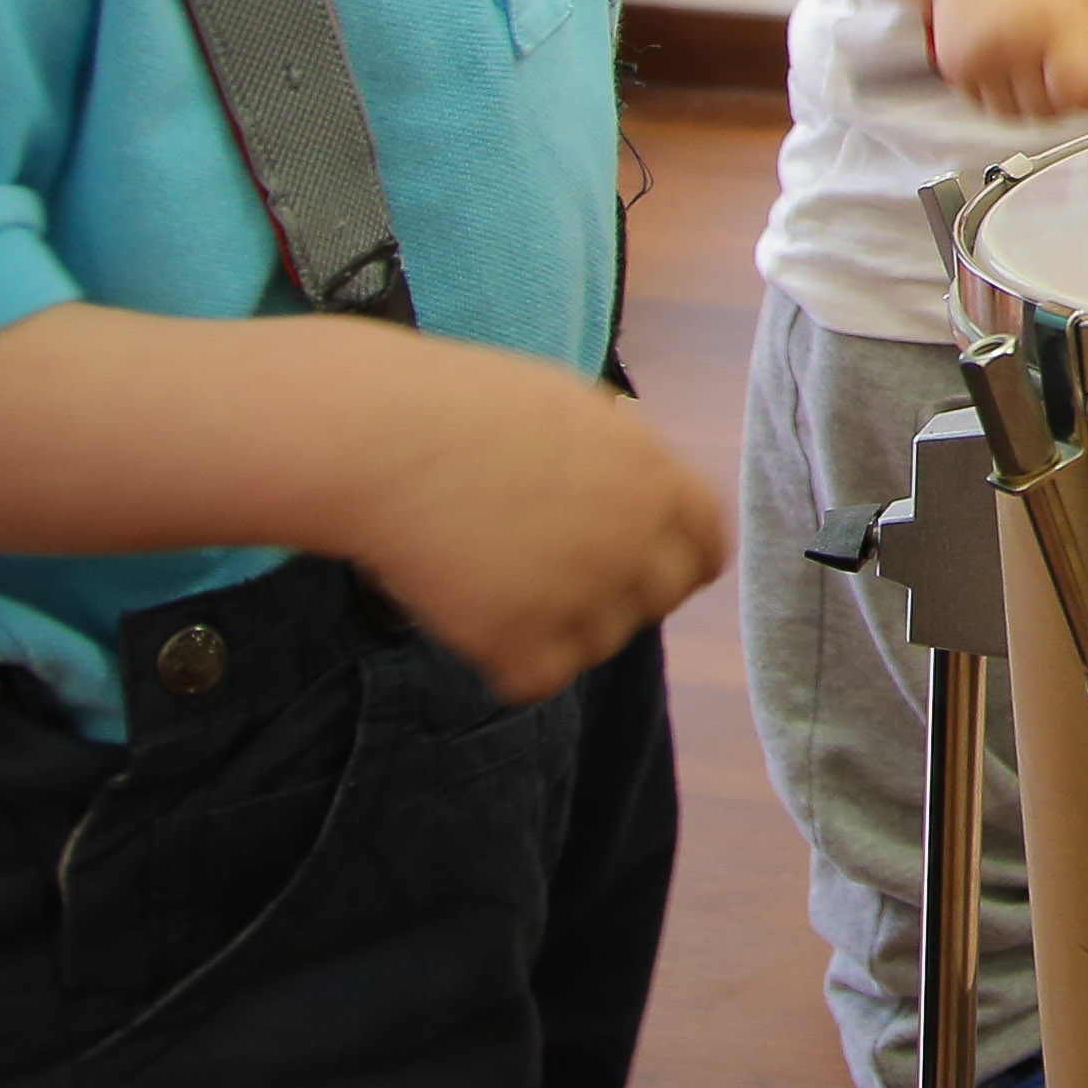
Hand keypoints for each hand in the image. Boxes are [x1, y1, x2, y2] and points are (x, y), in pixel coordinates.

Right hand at [333, 341, 727, 701]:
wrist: (379, 437)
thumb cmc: (460, 408)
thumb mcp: (571, 408)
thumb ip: (620, 459)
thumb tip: (643, 491)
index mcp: (652, 475)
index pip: (708, 540)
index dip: (685, 558)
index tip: (657, 571)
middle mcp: (630, 539)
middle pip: (662, 599)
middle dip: (626, 596)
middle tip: (563, 582)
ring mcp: (579, 592)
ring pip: (601, 644)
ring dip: (564, 629)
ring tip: (501, 585)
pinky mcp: (518, 638)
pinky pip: (540, 678)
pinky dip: (512, 665)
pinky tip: (479, 630)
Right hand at [925, 0, 1087, 120]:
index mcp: (1056, 21)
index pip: (1081, 93)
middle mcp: (1016, 43)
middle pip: (1049, 111)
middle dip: (1061, 96)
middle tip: (1060, 67)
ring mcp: (982, 58)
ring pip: (1015, 114)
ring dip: (1028, 99)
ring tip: (1031, 64)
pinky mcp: (956, 66)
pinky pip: (984, 104)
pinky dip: (998, 92)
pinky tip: (1006, 61)